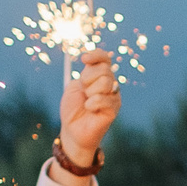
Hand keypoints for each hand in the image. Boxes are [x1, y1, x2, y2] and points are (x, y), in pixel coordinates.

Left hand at [56, 49, 120, 172]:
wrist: (72, 130)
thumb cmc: (72, 108)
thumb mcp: (74, 87)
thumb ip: (86, 74)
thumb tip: (94, 66)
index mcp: (100, 76)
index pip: (105, 58)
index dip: (96, 55)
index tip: (84, 59)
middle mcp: (110, 84)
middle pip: (104, 69)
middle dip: (87, 78)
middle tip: (83, 92)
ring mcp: (113, 96)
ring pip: (106, 82)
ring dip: (90, 91)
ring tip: (86, 102)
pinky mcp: (114, 109)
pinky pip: (105, 99)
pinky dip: (92, 103)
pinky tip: (89, 109)